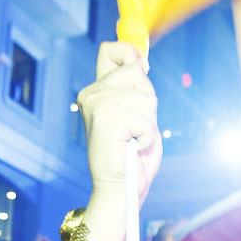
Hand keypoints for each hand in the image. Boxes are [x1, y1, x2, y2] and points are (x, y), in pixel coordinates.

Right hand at [77, 41, 161, 203]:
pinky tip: (133, 147)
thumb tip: (142, 61)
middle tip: (135, 128)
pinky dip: (147, 137)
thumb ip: (137, 88)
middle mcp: (92, 93)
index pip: (111, 50)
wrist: (120, 190)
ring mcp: (96, 104)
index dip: (130, 54)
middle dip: (148, 103)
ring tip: (133, 139)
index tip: (141, 71)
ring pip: (145, 96)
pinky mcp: (105, 119)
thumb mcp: (138, 114)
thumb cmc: (132, 156)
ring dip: (148, 122)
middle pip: (139, 74)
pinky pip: (145, 120)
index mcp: (97, 91)